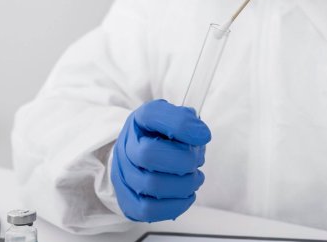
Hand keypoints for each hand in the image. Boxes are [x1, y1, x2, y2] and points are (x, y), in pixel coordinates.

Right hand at [111, 99, 210, 221]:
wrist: (138, 155)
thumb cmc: (162, 136)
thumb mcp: (175, 118)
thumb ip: (186, 120)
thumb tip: (200, 135)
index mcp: (140, 120)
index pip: (152, 116)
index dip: (181, 126)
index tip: (203, 136)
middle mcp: (126, 146)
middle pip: (148, 155)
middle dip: (183, 161)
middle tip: (197, 161)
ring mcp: (123, 175)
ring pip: (150, 185)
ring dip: (183, 185)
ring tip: (195, 179)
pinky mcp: (127, 200)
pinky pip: (147, 210)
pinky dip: (174, 205)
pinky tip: (187, 196)